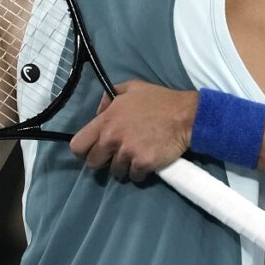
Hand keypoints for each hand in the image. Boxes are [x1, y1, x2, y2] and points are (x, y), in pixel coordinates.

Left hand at [69, 80, 197, 181]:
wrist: (186, 115)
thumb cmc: (159, 100)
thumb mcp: (132, 87)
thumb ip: (109, 97)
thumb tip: (98, 111)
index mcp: (106, 120)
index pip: (78, 145)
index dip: (83, 151)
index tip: (92, 151)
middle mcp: (113, 138)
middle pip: (93, 163)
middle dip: (103, 161)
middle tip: (116, 155)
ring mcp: (128, 152)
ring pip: (116, 171)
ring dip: (124, 166)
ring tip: (136, 155)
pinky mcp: (143, 164)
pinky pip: (134, 177)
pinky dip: (140, 172)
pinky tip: (147, 161)